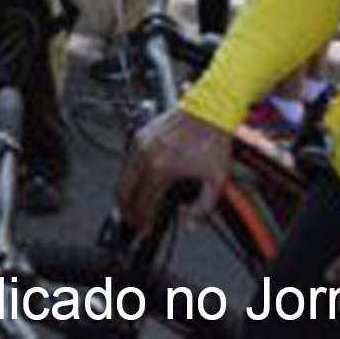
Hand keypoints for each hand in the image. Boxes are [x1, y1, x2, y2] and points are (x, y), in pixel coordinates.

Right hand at [116, 107, 231, 229]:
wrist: (210, 111)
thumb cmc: (213, 141)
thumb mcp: (217, 181)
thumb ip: (203, 209)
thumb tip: (188, 222)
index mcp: (161, 169)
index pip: (144, 202)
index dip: (143, 220)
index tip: (144, 228)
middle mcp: (145, 155)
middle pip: (124, 190)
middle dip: (127, 209)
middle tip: (133, 221)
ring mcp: (140, 143)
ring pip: (122, 175)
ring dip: (124, 193)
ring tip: (132, 205)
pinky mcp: (141, 134)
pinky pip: (127, 161)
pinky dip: (128, 176)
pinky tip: (137, 184)